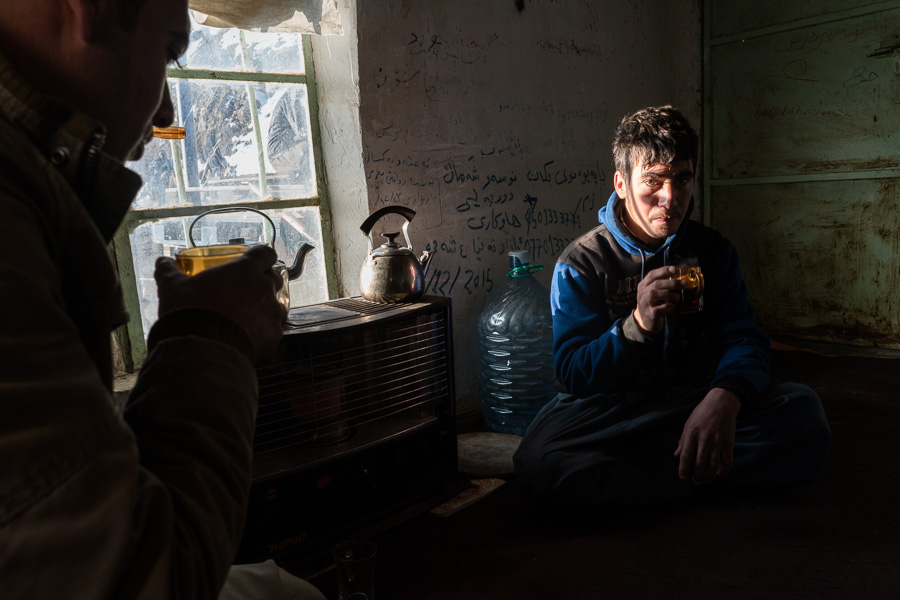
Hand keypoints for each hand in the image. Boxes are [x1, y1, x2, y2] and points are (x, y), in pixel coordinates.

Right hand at [154, 245, 285, 359]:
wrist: (201, 350)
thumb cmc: (189, 312)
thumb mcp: (172, 288)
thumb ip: (168, 271)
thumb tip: (162, 262)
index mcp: (245, 270)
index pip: (266, 253)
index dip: (261, 257)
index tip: (254, 261)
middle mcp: (264, 288)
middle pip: (274, 278)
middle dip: (264, 281)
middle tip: (247, 290)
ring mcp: (272, 312)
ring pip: (278, 305)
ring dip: (267, 307)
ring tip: (248, 316)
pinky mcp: (273, 336)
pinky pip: (274, 330)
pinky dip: (264, 332)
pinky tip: (249, 336)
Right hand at [633, 266, 683, 333]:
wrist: (646, 321)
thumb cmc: (653, 304)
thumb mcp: (654, 292)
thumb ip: (662, 285)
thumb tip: (680, 279)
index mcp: (643, 285)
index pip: (652, 274)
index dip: (663, 270)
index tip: (674, 269)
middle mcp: (642, 293)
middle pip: (656, 284)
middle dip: (671, 282)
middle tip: (684, 283)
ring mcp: (644, 304)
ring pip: (654, 294)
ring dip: (669, 294)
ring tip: (678, 297)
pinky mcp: (649, 314)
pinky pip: (658, 309)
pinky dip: (667, 307)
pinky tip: (672, 307)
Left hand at [674, 388, 740, 483]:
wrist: (721, 403)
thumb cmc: (702, 413)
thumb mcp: (688, 424)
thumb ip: (683, 441)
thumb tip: (676, 455)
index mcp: (692, 434)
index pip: (685, 456)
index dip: (683, 469)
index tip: (683, 477)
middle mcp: (704, 439)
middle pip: (699, 464)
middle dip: (697, 476)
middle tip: (696, 481)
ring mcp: (717, 441)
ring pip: (713, 465)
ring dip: (709, 476)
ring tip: (706, 480)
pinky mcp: (729, 442)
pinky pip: (727, 461)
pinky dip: (723, 471)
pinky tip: (719, 474)